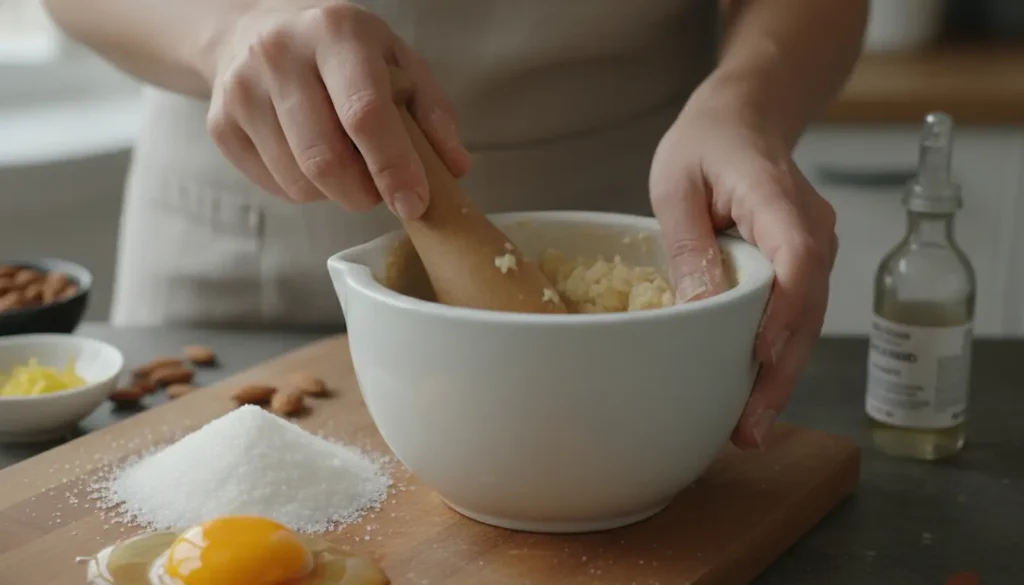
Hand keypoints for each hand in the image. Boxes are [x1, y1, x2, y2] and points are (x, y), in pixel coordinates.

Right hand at [203, 1, 469, 217]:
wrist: (255, 32)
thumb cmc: (343, 54)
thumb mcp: (398, 62)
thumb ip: (433, 114)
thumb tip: (454, 169)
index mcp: (336, 33)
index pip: (364, 113)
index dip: (393, 167)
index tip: (413, 204)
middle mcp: (280, 55)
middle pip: (325, 158)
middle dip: (363, 194)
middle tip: (380, 194)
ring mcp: (242, 90)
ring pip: (298, 180)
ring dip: (336, 194)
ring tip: (349, 168)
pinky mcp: (220, 124)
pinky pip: (275, 186)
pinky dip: (305, 191)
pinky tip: (313, 161)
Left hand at [649, 93, 837, 449]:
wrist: (746, 117)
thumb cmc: (706, 143)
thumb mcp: (675, 183)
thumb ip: (688, 243)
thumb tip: (697, 308)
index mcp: (775, 196)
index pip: (796, 257)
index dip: (783, 310)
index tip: (759, 356)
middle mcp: (809, 226)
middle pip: (806, 306)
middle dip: (779, 371)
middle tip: (747, 427)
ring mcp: (813, 246)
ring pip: (806, 320)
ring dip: (780, 375)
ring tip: (748, 429)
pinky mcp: (802, 264)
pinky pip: (796, 314)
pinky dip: (778, 355)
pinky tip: (755, 393)